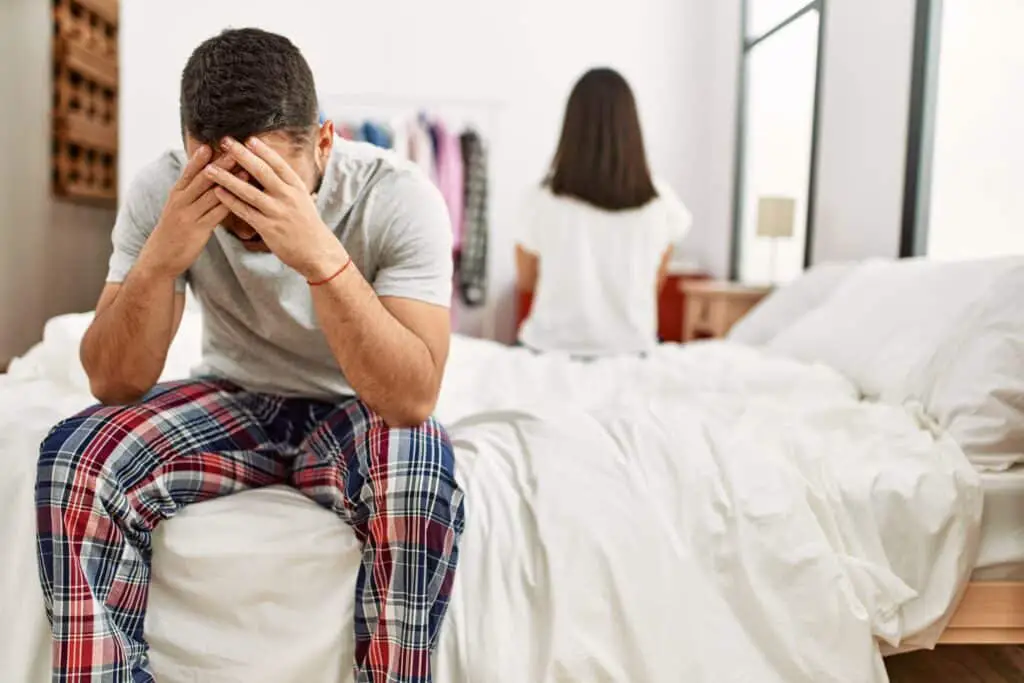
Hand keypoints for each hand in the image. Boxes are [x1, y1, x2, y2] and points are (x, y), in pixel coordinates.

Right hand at [138, 146, 236, 279]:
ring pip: (212, 194)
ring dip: (230, 180)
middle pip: (204, 178)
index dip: (201, 157)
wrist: (160, 258)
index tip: (213, 141)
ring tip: (245, 167)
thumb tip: (206, 177)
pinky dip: (230, 203)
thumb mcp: (177, 208)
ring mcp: (189, 215)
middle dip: (220, 162)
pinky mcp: (198, 229)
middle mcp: (181, 201)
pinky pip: (217, 213)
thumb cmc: (173, 232)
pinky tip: (244, 196)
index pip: (189, 171)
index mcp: (176, 194)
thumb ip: (190, 193)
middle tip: (236, 148)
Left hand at [208, 137, 346, 280]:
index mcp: (297, 187)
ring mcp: (277, 212)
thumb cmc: (308, 225)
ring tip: (210, 169)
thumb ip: (288, 185)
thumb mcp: (304, 199)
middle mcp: (288, 196)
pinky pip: (245, 211)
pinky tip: (217, 192)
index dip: (263, 150)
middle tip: (224, 142)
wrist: (317, 252)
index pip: (278, 163)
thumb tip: (275, 168)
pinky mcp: (268, 228)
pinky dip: (230, 201)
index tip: (248, 138)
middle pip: (261, 171)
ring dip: (227, 178)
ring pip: (248, 191)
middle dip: (241, 155)